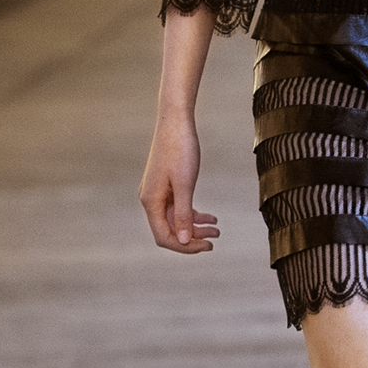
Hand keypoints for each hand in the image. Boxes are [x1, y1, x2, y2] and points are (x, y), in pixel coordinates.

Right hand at [139, 117, 220, 254]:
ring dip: (196, 227)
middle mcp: (150, 200)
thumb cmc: (180, 149)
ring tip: (217, 229)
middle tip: (215, 239)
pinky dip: (194, 214)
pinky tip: (211, 217)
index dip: (185, 246)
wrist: (176, 121)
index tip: (207, 245)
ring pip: (175, 220)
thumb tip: (184, 240)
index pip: (164, 237)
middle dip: (192, 238)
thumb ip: (183, 214)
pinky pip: (178, 208)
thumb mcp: (185, 184)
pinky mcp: (166, 185)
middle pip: (170, 231)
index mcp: (151, 201)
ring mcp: (158, 193)